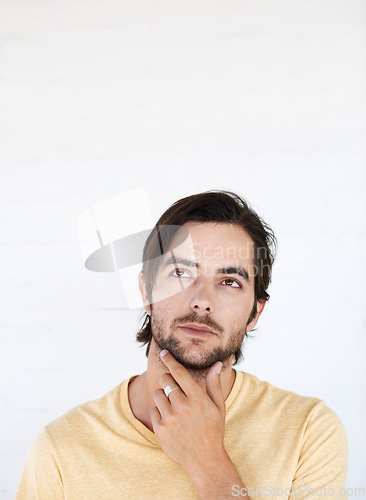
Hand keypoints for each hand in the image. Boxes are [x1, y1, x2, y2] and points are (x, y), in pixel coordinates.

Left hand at [150, 350, 226, 479]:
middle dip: (168, 380)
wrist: (205, 461)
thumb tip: (217, 363)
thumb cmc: (213, 431)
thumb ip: (214, 384)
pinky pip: (154, 410)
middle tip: (173, 388)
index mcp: (198, 399)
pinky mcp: (160, 429)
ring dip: (163, 396)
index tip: (164, 353)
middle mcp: (183, 406)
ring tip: (173, 406)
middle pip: (166, 381)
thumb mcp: (218, 407)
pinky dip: (160, 411)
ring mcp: (170, 418)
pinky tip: (171, 420)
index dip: (170, 360)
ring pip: (157, 394)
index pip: (179, 373)